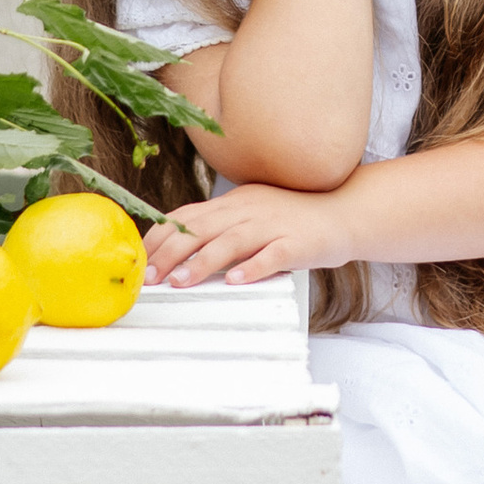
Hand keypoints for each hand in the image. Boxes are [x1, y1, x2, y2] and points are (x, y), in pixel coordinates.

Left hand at [143, 181, 353, 289]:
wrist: (344, 212)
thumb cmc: (293, 219)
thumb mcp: (250, 214)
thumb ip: (220, 225)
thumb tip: (179, 245)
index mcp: (234, 202)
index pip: (188, 216)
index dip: (161, 237)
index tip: (139, 259)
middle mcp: (249, 209)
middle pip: (202, 228)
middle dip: (171, 253)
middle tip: (149, 277)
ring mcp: (273, 225)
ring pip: (231, 241)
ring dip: (202, 262)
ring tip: (179, 282)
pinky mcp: (297, 242)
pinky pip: (273, 255)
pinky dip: (253, 267)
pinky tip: (236, 280)